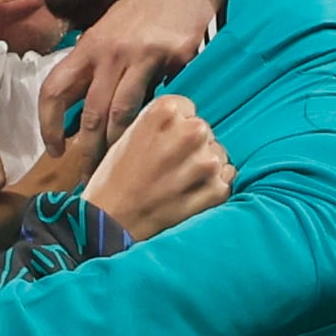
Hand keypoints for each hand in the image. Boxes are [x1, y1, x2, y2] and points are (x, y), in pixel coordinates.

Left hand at [38, 0, 238, 156]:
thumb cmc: (144, 10)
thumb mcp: (109, 32)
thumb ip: (95, 67)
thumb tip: (81, 111)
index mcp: (88, 46)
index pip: (53, 89)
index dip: (47, 124)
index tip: (54, 150)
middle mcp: (109, 51)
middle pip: (89, 112)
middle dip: (87, 149)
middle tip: (90, 174)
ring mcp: (141, 54)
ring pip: (122, 112)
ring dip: (117, 145)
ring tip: (119, 165)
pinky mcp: (174, 58)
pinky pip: (161, 99)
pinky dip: (157, 120)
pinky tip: (157, 134)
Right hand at [82, 94, 233, 239]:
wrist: (110, 225)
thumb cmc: (112, 182)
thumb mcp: (127, 136)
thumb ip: (159, 125)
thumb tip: (182, 123)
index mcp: (165, 111)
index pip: (186, 109)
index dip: (174, 128)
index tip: (162, 144)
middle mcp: (190, 131)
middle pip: (202, 131)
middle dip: (189, 147)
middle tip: (167, 168)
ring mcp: (206, 162)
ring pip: (217, 156)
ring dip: (201, 169)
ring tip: (175, 185)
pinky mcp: (216, 190)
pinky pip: (225, 181)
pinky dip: (210, 189)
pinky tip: (186, 197)